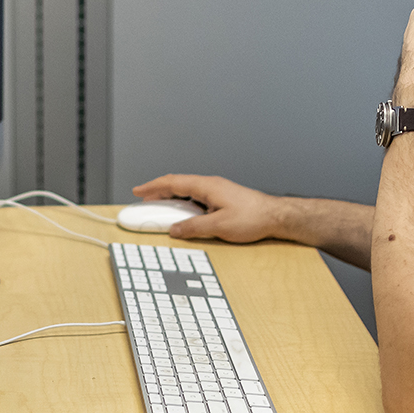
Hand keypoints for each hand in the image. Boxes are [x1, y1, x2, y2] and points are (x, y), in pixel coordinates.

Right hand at [132, 173, 285, 243]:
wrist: (275, 216)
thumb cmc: (252, 217)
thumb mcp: (218, 226)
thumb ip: (193, 227)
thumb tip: (175, 229)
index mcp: (206, 186)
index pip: (172, 183)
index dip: (152, 187)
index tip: (138, 190)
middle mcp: (210, 185)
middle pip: (177, 184)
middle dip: (158, 192)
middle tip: (143, 200)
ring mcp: (216, 190)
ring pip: (186, 191)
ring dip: (171, 198)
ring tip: (159, 208)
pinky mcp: (222, 198)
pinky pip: (196, 197)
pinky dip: (183, 203)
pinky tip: (182, 213)